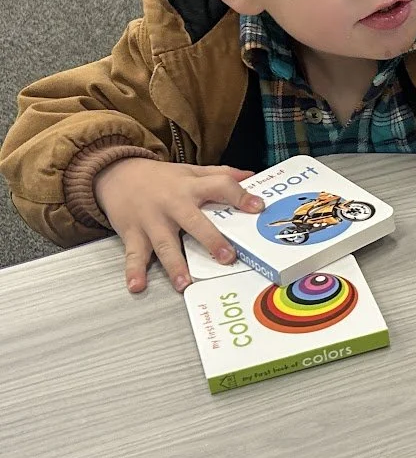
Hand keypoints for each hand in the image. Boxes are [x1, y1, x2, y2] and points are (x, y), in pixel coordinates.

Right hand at [93, 158, 262, 293]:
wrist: (116, 174)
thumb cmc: (160, 178)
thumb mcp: (191, 172)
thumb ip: (220, 174)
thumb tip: (251, 176)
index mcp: (191, 187)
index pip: (219, 187)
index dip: (240, 196)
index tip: (258, 207)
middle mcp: (172, 204)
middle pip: (194, 222)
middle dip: (210, 239)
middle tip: (226, 257)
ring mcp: (151, 221)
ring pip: (165, 244)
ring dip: (174, 265)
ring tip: (184, 284)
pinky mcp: (132, 233)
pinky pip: (133, 255)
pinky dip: (133, 271)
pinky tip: (137, 285)